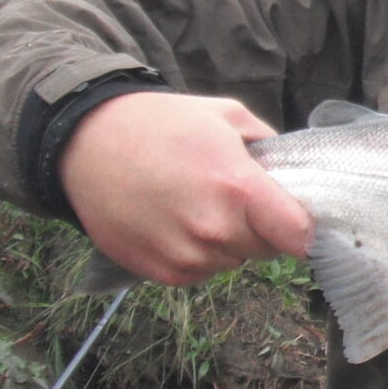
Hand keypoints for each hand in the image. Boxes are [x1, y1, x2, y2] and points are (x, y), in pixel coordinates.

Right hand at [58, 91, 313, 285]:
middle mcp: (214, 229)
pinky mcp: (159, 271)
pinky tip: (172, 222)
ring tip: (193, 206)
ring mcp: (186, 255)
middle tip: (230, 200)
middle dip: (258, 229)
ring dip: (224, 243)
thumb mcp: (225, 115)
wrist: (86, 142)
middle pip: (265, 250)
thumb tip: (290, 170)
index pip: (298, 236)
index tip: (292, 218)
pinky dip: (194, 254)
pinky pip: (198, 273)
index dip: (300, 228)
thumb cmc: (159, 123)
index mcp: (238, 188)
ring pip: (231, 262)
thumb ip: (267, 144)